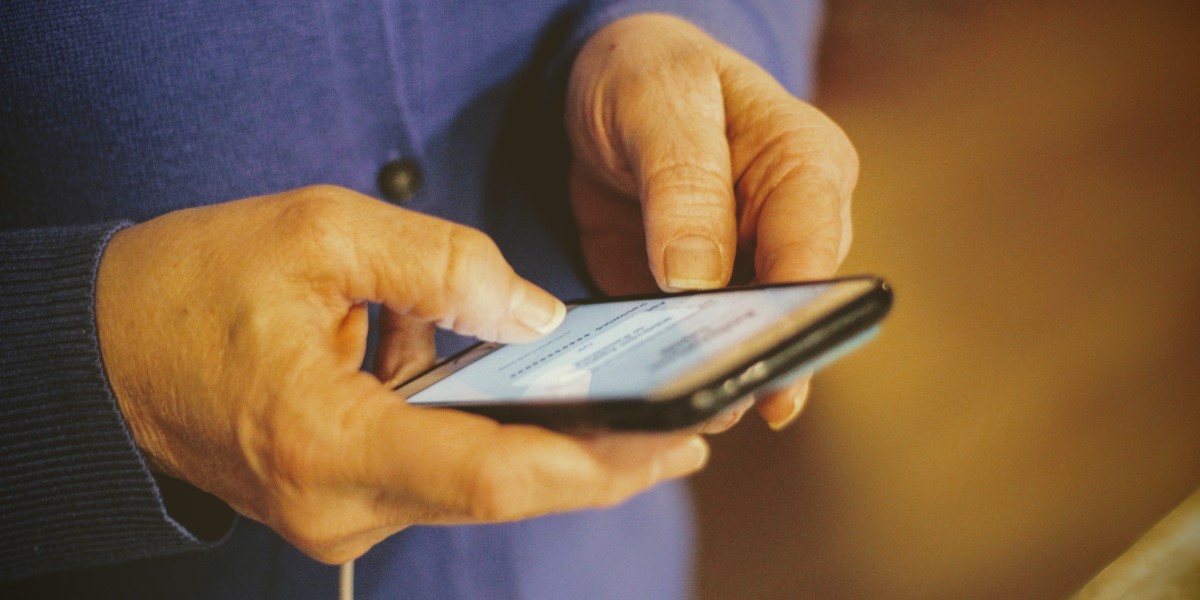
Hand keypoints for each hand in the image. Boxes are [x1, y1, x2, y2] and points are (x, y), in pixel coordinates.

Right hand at [96, 186, 708, 563]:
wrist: (108, 352)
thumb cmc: (196, 286)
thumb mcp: (318, 235)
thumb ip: (439, 266)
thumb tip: (536, 314)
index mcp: (326, 441)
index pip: (492, 473)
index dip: (595, 463)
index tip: (672, 442)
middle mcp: (337, 507)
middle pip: (502, 493)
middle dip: (598, 463)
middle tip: (682, 430)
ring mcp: (338, 520)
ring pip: (477, 490)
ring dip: (548, 449)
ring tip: (627, 411)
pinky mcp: (344, 507)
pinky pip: (441, 479)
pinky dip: (490, 439)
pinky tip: (526, 399)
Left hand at [567, 14, 856, 428]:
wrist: (604, 85)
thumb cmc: (649, 74)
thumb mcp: (660, 103)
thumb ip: (683, 182)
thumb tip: (696, 280)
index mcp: (805, 167)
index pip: (812, 256)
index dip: (796, 323)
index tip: (769, 384)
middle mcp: (786, 228)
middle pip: (781, 314)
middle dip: (745, 363)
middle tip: (706, 407)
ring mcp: (740, 270)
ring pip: (734, 342)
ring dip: (700, 376)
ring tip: (663, 410)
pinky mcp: (689, 298)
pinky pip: (681, 346)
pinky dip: (658, 369)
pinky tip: (632, 393)